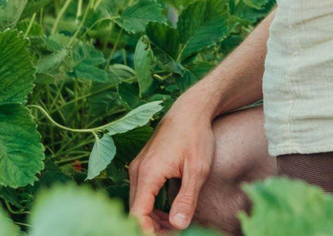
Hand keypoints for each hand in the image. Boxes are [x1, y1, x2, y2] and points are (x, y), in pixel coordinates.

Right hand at [128, 95, 215, 232]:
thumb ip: (187, 199)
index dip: (149, 232)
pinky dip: (151, 208)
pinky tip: (168, 214)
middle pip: (135, 212)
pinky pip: (141, 194)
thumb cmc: (196, 136)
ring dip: (152, 220)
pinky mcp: (143, 165)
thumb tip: (178, 226)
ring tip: (174, 227)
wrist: (191, 110)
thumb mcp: (197, 170)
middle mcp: (137, 171)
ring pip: (137, 204)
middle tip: (175, 234)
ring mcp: (138, 167)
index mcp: (148, 173)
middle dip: (152, 228)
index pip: (137, 215)